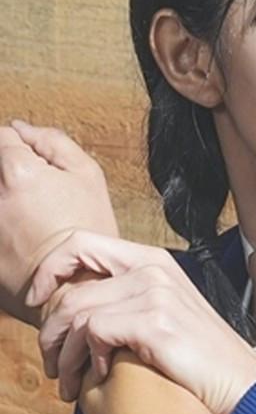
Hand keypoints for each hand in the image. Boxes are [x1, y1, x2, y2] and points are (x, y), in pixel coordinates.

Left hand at [0, 122, 117, 325]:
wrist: (77, 285)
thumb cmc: (89, 231)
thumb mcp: (89, 176)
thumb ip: (54, 142)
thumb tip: (22, 128)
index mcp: (18, 171)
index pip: (2, 137)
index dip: (19, 146)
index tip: (34, 165)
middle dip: (8, 173)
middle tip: (33, 194)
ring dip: (7, 198)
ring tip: (28, 218)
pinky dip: (5, 223)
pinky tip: (19, 235)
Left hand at [33, 230, 255, 413]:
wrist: (239, 381)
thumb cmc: (201, 356)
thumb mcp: (164, 313)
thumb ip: (125, 298)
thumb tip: (70, 308)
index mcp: (153, 260)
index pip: (79, 243)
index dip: (48, 271)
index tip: (38, 303)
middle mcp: (153, 269)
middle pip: (68, 281)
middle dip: (47, 325)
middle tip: (50, 359)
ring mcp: (156, 293)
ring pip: (75, 312)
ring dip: (63, 354)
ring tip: (69, 380)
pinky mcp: (155, 322)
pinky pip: (93, 332)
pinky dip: (88, 359)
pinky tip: (102, 374)